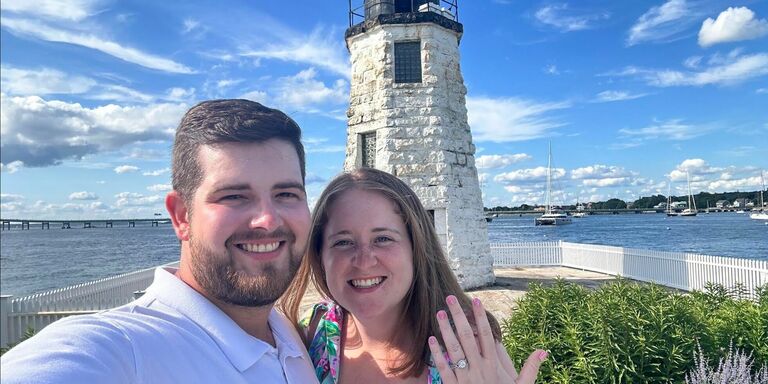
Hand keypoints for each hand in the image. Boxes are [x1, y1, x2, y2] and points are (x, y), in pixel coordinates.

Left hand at [428, 295, 546, 383]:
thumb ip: (531, 368)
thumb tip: (543, 351)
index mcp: (494, 367)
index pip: (486, 336)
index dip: (481, 318)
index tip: (476, 301)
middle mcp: (479, 370)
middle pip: (467, 338)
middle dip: (458, 317)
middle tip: (450, 298)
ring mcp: (465, 379)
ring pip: (453, 350)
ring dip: (445, 331)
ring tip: (439, 314)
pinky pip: (443, 369)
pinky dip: (437, 354)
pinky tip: (432, 340)